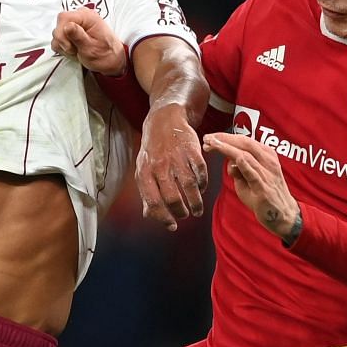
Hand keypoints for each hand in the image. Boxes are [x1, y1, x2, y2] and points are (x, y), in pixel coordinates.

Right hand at [50, 8, 126, 74]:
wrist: (111, 60)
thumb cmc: (105, 55)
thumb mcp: (91, 49)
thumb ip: (78, 36)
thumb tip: (67, 26)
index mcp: (87, 16)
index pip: (63, 17)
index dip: (62, 34)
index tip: (70, 47)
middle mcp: (81, 16)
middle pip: (59, 25)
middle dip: (63, 41)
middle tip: (75, 50)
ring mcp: (75, 23)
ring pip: (57, 32)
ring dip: (64, 46)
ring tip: (77, 51)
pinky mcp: (71, 31)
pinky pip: (58, 37)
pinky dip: (63, 47)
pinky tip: (74, 50)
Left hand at [136, 105, 206, 229]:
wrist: (165, 120)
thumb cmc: (153, 150)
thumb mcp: (144, 169)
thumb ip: (146, 193)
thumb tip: (150, 215)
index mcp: (145, 173)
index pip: (154, 202)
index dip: (164, 218)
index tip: (172, 225)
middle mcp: (160, 166)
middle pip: (173, 197)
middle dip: (181, 211)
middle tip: (186, 215)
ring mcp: (176, 157)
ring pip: (189, 187)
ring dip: (196, 202)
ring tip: (197, 209)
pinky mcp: (192, 150)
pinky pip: (200, 172)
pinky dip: (203, 184)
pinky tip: (201, 189)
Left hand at [204, 132, 300, 243]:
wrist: (283, 214)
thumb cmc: (265, 194)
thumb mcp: (249, 178)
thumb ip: (239, 169)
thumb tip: (229, 162)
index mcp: (266, 155)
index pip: (244, 141)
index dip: (226, 137)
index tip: (210, 138)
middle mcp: (268, 160)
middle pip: (244, 143)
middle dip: (224, 139)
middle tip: (207, 138)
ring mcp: (267, 173)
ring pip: (246, 155)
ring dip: (227, 149)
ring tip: (212, 145)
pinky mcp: (264, 187)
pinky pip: (253, 173)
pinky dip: (243, 165)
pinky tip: (233, 160)